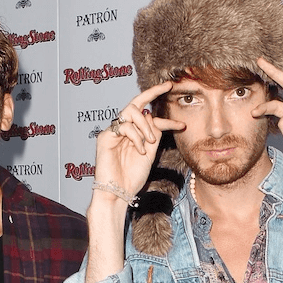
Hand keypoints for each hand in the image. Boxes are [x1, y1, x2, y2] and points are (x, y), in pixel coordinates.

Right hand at [93, 82, 185, 204]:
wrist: (119, 192)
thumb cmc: (133, 177)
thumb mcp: (150, 153)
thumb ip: (153, 134)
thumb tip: (153, 115)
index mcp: (134, 133)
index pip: (147, 114)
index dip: (162, 109)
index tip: (178, 110)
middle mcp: (123, 129)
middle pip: (136, 103)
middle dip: (152, 93)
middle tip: (166, 90)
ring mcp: (113, 132)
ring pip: (132, 112)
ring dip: (145, 125)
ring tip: (150, 142)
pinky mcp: (105, 137)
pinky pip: (124, 126)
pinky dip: (136, 137)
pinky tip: (139, 150)